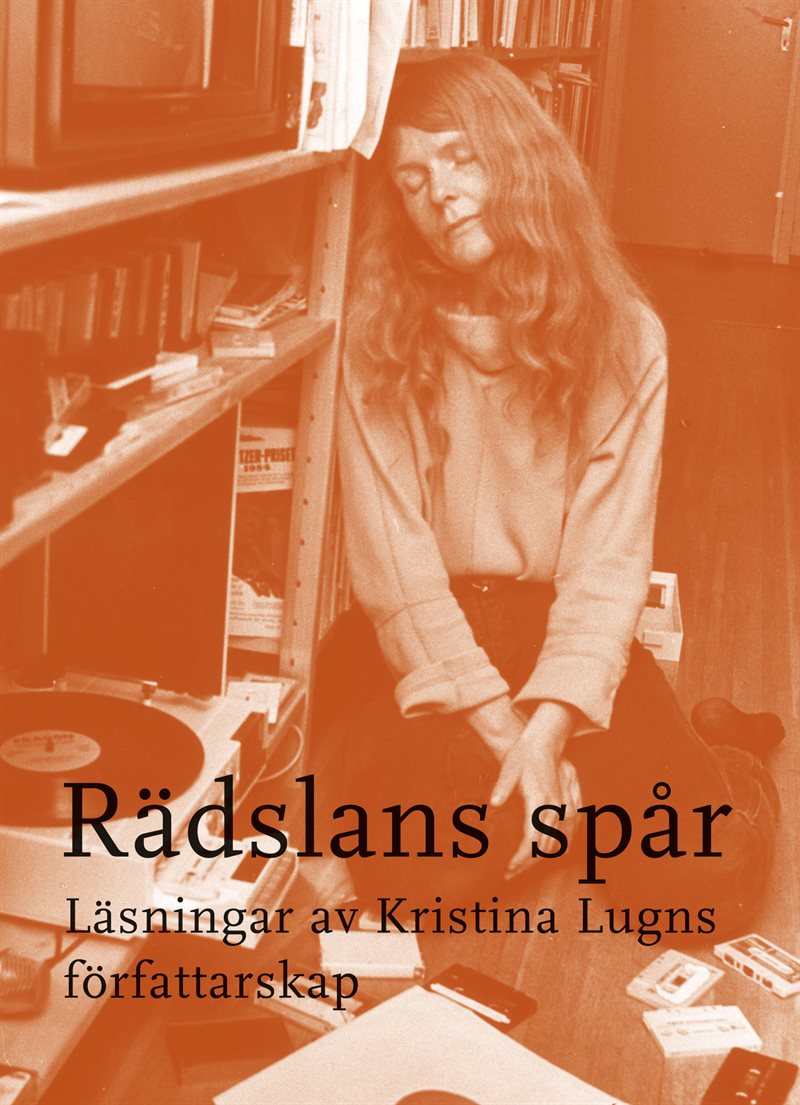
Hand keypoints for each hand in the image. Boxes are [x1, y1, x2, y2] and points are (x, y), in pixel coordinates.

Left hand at [489, 702, 581, 878]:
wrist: (545, 741)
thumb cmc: (524, 756)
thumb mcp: (509, 769)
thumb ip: (502, 787)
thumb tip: (492, 804)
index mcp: (540, 801)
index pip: (532, 840)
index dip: (521, 858)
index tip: (509, 869)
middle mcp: (556, 808)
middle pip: (544, 847)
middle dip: (527, 863)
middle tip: (510, 873)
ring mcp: (566, 808)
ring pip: (558, 843)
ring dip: (541, 858)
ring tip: (523, 866)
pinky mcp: (572, 806)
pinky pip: (570, 834)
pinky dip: (558, 847)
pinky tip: (546, 853)